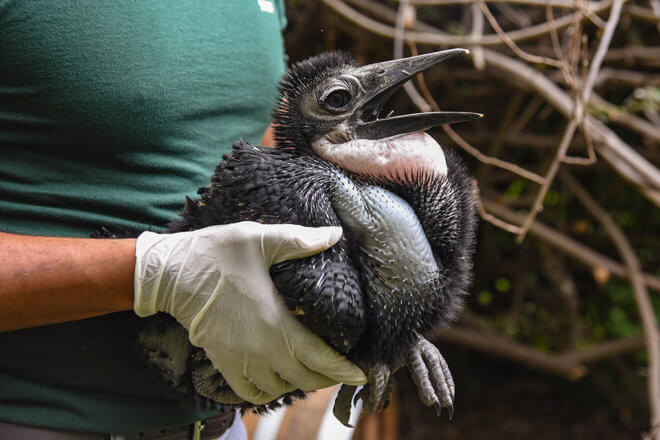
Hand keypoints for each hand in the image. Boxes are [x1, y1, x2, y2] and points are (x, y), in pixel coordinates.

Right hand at [133, 221, 365, 403]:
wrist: (169, 274)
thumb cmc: (216, 253)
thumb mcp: (259, 239)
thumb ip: (298, 240)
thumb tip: (335, 235)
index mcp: (275, 322)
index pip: (319, 357)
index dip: (342, 370)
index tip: (360, 375)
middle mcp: (260, 349)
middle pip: (303, 378)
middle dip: (326, 378)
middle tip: (340, 370)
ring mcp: (239, 359)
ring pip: (279, 388)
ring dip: (299, 384)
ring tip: (312, 373)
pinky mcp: (222, 361)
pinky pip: (249, 393)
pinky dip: (267, 393)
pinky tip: (276, 380)